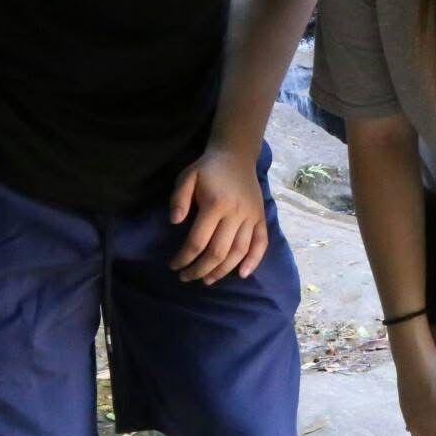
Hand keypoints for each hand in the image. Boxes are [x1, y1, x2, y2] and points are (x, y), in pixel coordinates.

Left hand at [167, 146, 268, 282]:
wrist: (237, 155)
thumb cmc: (209, 169)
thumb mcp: (187, 177)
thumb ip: (178, 199)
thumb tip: (175, 223)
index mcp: (216, 204)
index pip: (198, 241)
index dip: (184, 258)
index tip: (173, 266)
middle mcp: (236, 213)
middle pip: (218, 252)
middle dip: (200, 270)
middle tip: (186, 277)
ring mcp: (251, 216)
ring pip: (239, 251)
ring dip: (222, 270)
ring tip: (207, 280)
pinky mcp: (260, 217)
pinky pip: (261, 242)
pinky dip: (254, 260)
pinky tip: (243, 274)